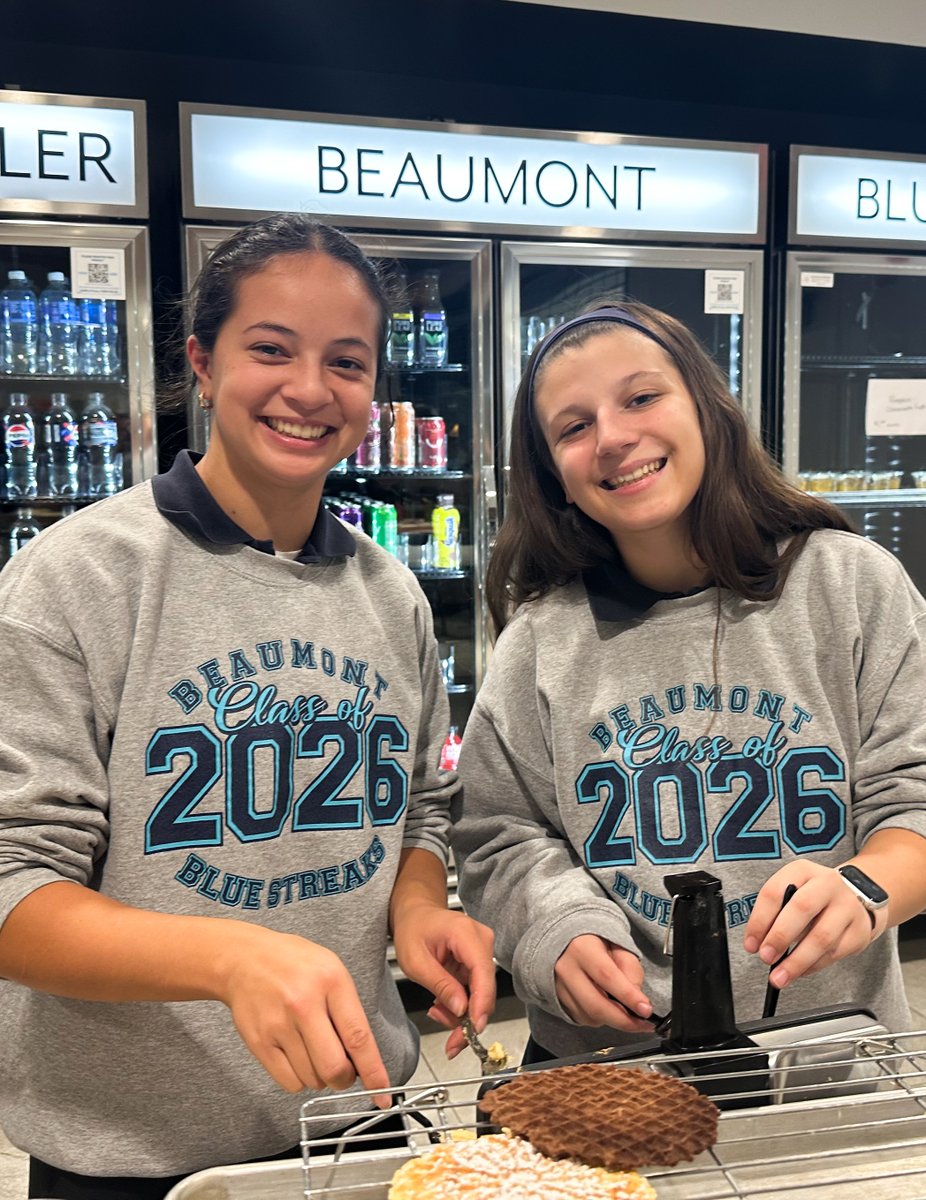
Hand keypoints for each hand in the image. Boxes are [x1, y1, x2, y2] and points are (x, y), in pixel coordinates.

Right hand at [221, 925, 390, 1102]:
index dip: (374, 1071)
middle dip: (345, 1079)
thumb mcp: (332, 970)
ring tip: (315, 1052)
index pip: (358, 1037)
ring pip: (312, 1079)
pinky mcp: (259, 1042)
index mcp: (330, 982)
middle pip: (334, 1068)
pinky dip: (299, 1079)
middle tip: (345, 1072)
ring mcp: (279, 1025)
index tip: (382, 1093)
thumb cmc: (293, 963)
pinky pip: (289, 1082)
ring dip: (321, 1077)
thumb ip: (349, 1010)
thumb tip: (363, 1058)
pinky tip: (298, 1057)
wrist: (243, 958)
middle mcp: (304, 1004)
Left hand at [392, 906, 495, 1058]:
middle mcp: (482, 941)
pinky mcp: (479, 963)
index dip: (481, 1005)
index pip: (483, 974)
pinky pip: (475, 991)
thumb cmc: (413, 929)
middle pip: (485, 990)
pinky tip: (442, 1003)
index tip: (473, 1030)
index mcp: (466, 934)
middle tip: (450, 1041)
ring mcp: (482, 951)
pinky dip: (460, 1004)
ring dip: (461, 1013)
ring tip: (437, 1011)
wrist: (416, 914)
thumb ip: (440, 985)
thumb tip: (462, 1010)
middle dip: (467, 1018)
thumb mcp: (416, 961)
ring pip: (481, 995)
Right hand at [554, 934, 653, 1032]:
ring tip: (626, 1011)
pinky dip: (599, 1019)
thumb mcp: (617, 944)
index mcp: (581, 949)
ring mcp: (559, 987)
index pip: (607, 977)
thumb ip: (630, 968)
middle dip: (623, 1020)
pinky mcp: (557, 1000)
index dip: (628, 996)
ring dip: (612, 1020)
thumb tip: (638, 999)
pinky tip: (607, 1007)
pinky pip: (582, 1018)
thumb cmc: (594, 941)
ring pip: (589, 1016)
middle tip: (643, 1024)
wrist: (564, 939)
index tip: (646, 1010)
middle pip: (596, 1005)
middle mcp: (566, 969)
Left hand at [743, 861, 873, 989]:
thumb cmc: (814, 895)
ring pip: (822, 937)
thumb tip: (759, 944)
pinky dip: (813, 967)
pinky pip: (834, 954)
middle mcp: (827, 884)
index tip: (750, 945)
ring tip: (780, 976)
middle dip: (780, 937)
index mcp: (802, 871)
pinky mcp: (859, 930)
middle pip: (802, 908)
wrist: (857, 895)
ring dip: (797, 961)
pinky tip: (800, 971)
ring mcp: (847, 907)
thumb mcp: (792, 890)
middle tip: (766, 958)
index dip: (759, 920)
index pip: (774, 892)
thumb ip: (775, 912)